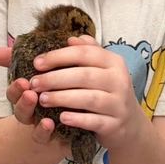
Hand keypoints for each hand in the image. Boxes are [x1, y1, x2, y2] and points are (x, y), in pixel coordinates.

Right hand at [0, 46, 57, 143]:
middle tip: (29, 93)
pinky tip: (54, 127)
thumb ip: (21, 58)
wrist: (75, 115)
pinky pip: (54, 140)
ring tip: (46, 119)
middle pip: (22, 112)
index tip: (22, 81)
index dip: (16, 89)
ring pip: (36, 129)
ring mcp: (45, 128)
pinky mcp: (61, 138)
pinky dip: (49, 134)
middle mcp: (34, 114)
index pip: (14, 93)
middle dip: (24, 103)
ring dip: (40, 125)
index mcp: (27, 96)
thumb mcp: (42, 68)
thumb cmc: (55, 85)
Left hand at [27, 35, 145, 150]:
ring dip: (62, 98)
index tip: (36, 63)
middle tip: (34, 83)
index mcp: (113, 61)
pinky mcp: (115, 124)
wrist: (130, 124)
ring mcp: (119, 103)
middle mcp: (119, 80)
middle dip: (55, 78)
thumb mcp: (102, 68)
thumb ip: (87, 51)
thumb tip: (71, 39)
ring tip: (42, 99)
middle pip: (84, 76)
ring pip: (89, 98)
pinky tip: (62, 118)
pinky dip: (78, 119)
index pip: (84, 53)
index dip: (59, 56)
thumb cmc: (107, 91)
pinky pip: (95, 121)